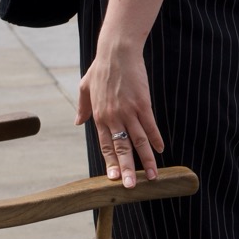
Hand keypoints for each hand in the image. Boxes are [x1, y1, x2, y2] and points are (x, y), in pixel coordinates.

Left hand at [77, 40, 161, 186]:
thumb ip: (82, 106)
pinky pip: (150, 126)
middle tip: (131, 187)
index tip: (114, 179)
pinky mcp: (143, 103)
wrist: (116, 51)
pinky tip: (161, 150)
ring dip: (146, 160)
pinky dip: (156, 139)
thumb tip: (77, 122)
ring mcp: (128, 111)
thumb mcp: (85, 86)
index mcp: (99, 116)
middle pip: (121, 149)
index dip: (111, 163)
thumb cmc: (100, 67)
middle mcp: (113, 117)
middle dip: (127, 170)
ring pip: (138, 141)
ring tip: (153, 176)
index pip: (105, 146)